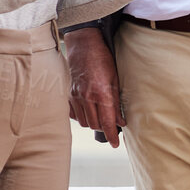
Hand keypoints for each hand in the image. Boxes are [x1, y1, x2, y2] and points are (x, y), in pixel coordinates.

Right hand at [63, 27, 123, 146]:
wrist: (83, 45)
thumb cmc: (102, 59)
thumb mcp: (115, 79)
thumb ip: (117, 102)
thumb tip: (121, 121)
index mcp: (101, 94)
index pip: (107, 122)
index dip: (111, 136)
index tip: (115, 144)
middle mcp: (86, 97)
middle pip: (94, 125)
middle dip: (104, 128)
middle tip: (112, 125)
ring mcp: (75, 96)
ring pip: (84, 121)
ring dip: (93, 123)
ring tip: (101, 117)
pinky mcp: (68, 94)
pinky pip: (74, 114)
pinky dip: (81, 116)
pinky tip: (89, 111)